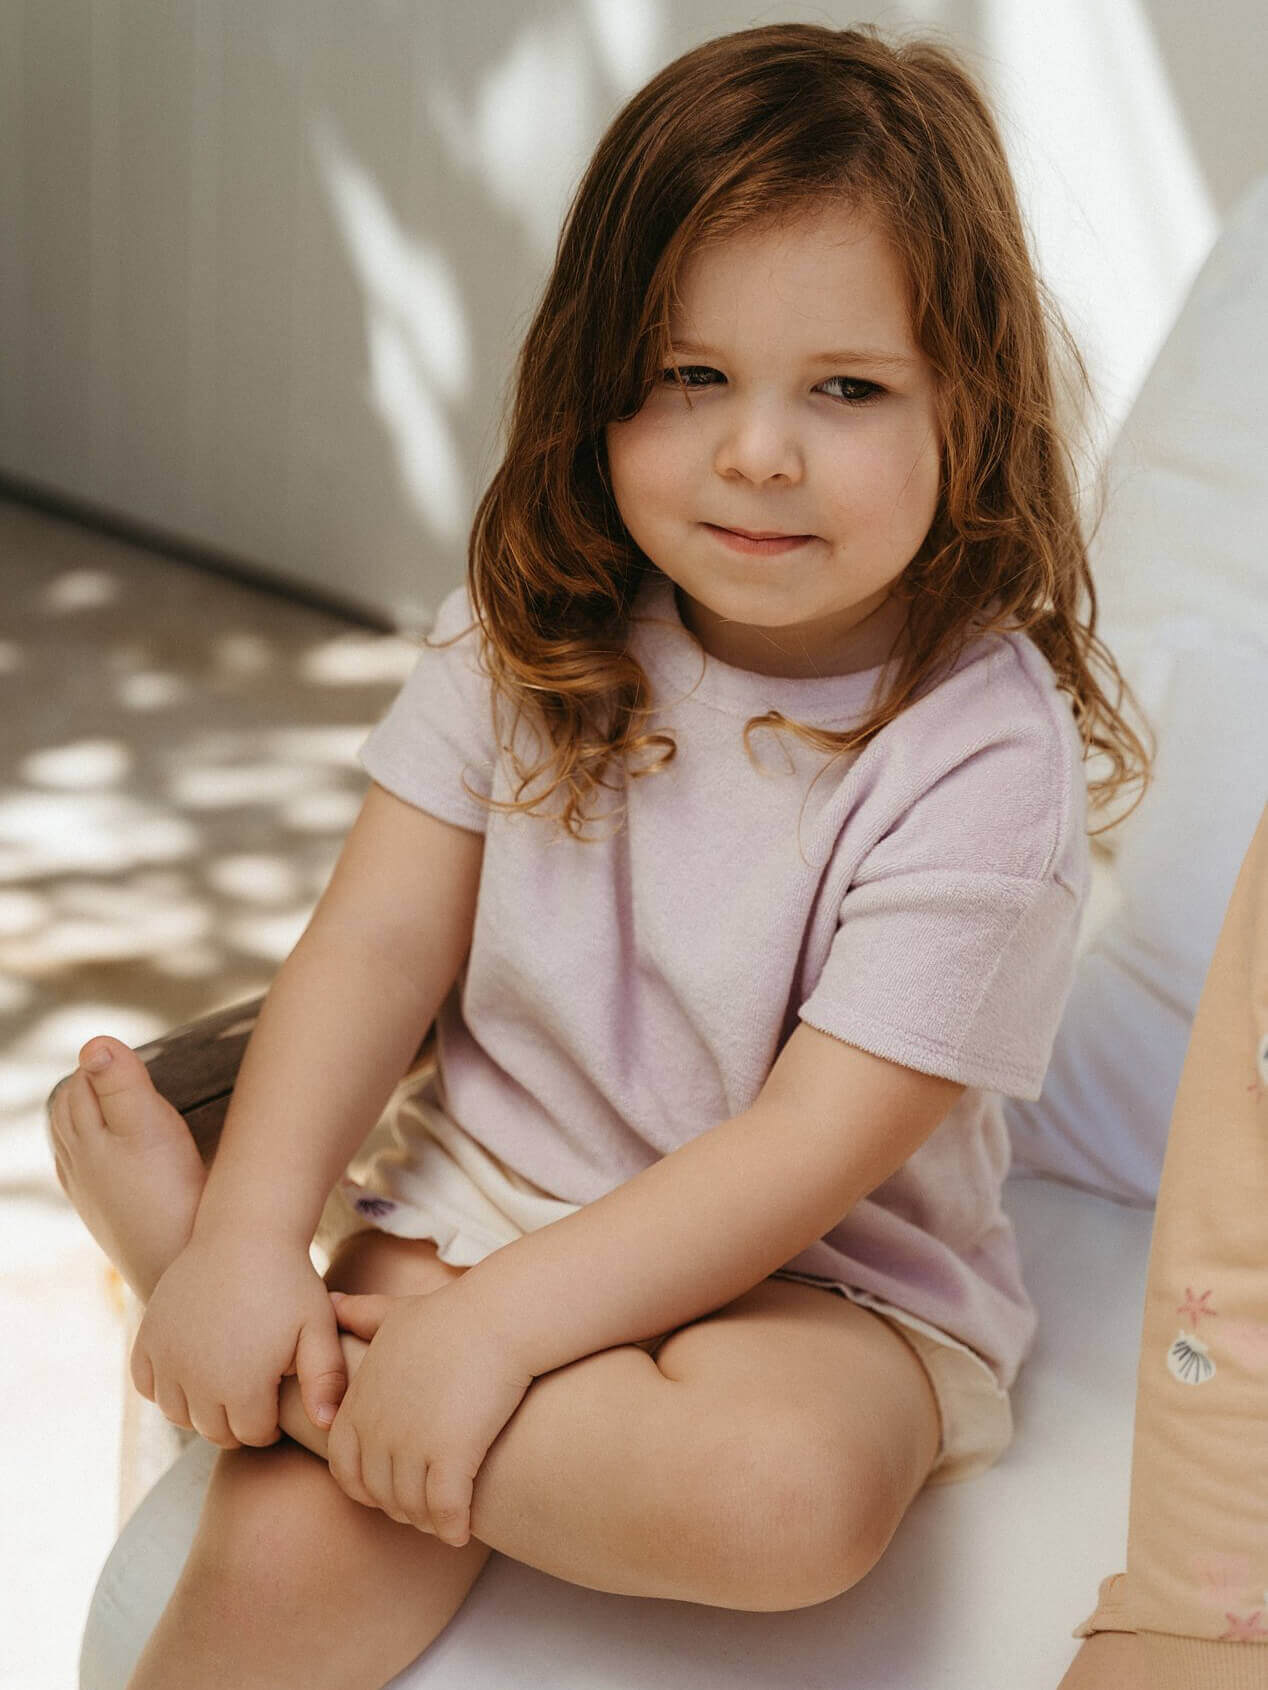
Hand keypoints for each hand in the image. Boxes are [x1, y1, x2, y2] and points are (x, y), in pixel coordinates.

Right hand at [130, 1231, 348, 1447]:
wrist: (245, 1234)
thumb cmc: (289, 1282)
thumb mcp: (318, 1327)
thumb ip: (326, 1380)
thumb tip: (328, 1425)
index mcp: (243, 1385)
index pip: (252, 1435)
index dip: (270, 1421)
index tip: (278, 1394)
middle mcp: (197, 1380)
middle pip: (214, 1431)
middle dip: (237, 1420)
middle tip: (255, 1392)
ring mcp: (167, 1360)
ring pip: (178, 1414)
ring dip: (200, 1408)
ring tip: (227, 1381)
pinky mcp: (147, 1339)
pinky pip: (146, 1386)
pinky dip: (165, 1386)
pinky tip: (191, 1368)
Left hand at [326, 1281, 534, 1545]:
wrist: (500, 1316)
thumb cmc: (453, 1314)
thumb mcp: (394, 1313)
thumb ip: (360, 1316)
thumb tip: (332, 1305)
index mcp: (359, 1402)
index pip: (344, 1468)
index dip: (366, 1487)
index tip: (392, 1488)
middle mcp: (377, 1428)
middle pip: (379, 1494)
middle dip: (400, 1508)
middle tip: (425, 1511)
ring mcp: (412, 1444)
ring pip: (412, 1508)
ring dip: (427, 1522)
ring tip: (446, 1523)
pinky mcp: (451, 1455)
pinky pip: (445, 1511)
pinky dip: (452, 1527)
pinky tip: (462, 1531)